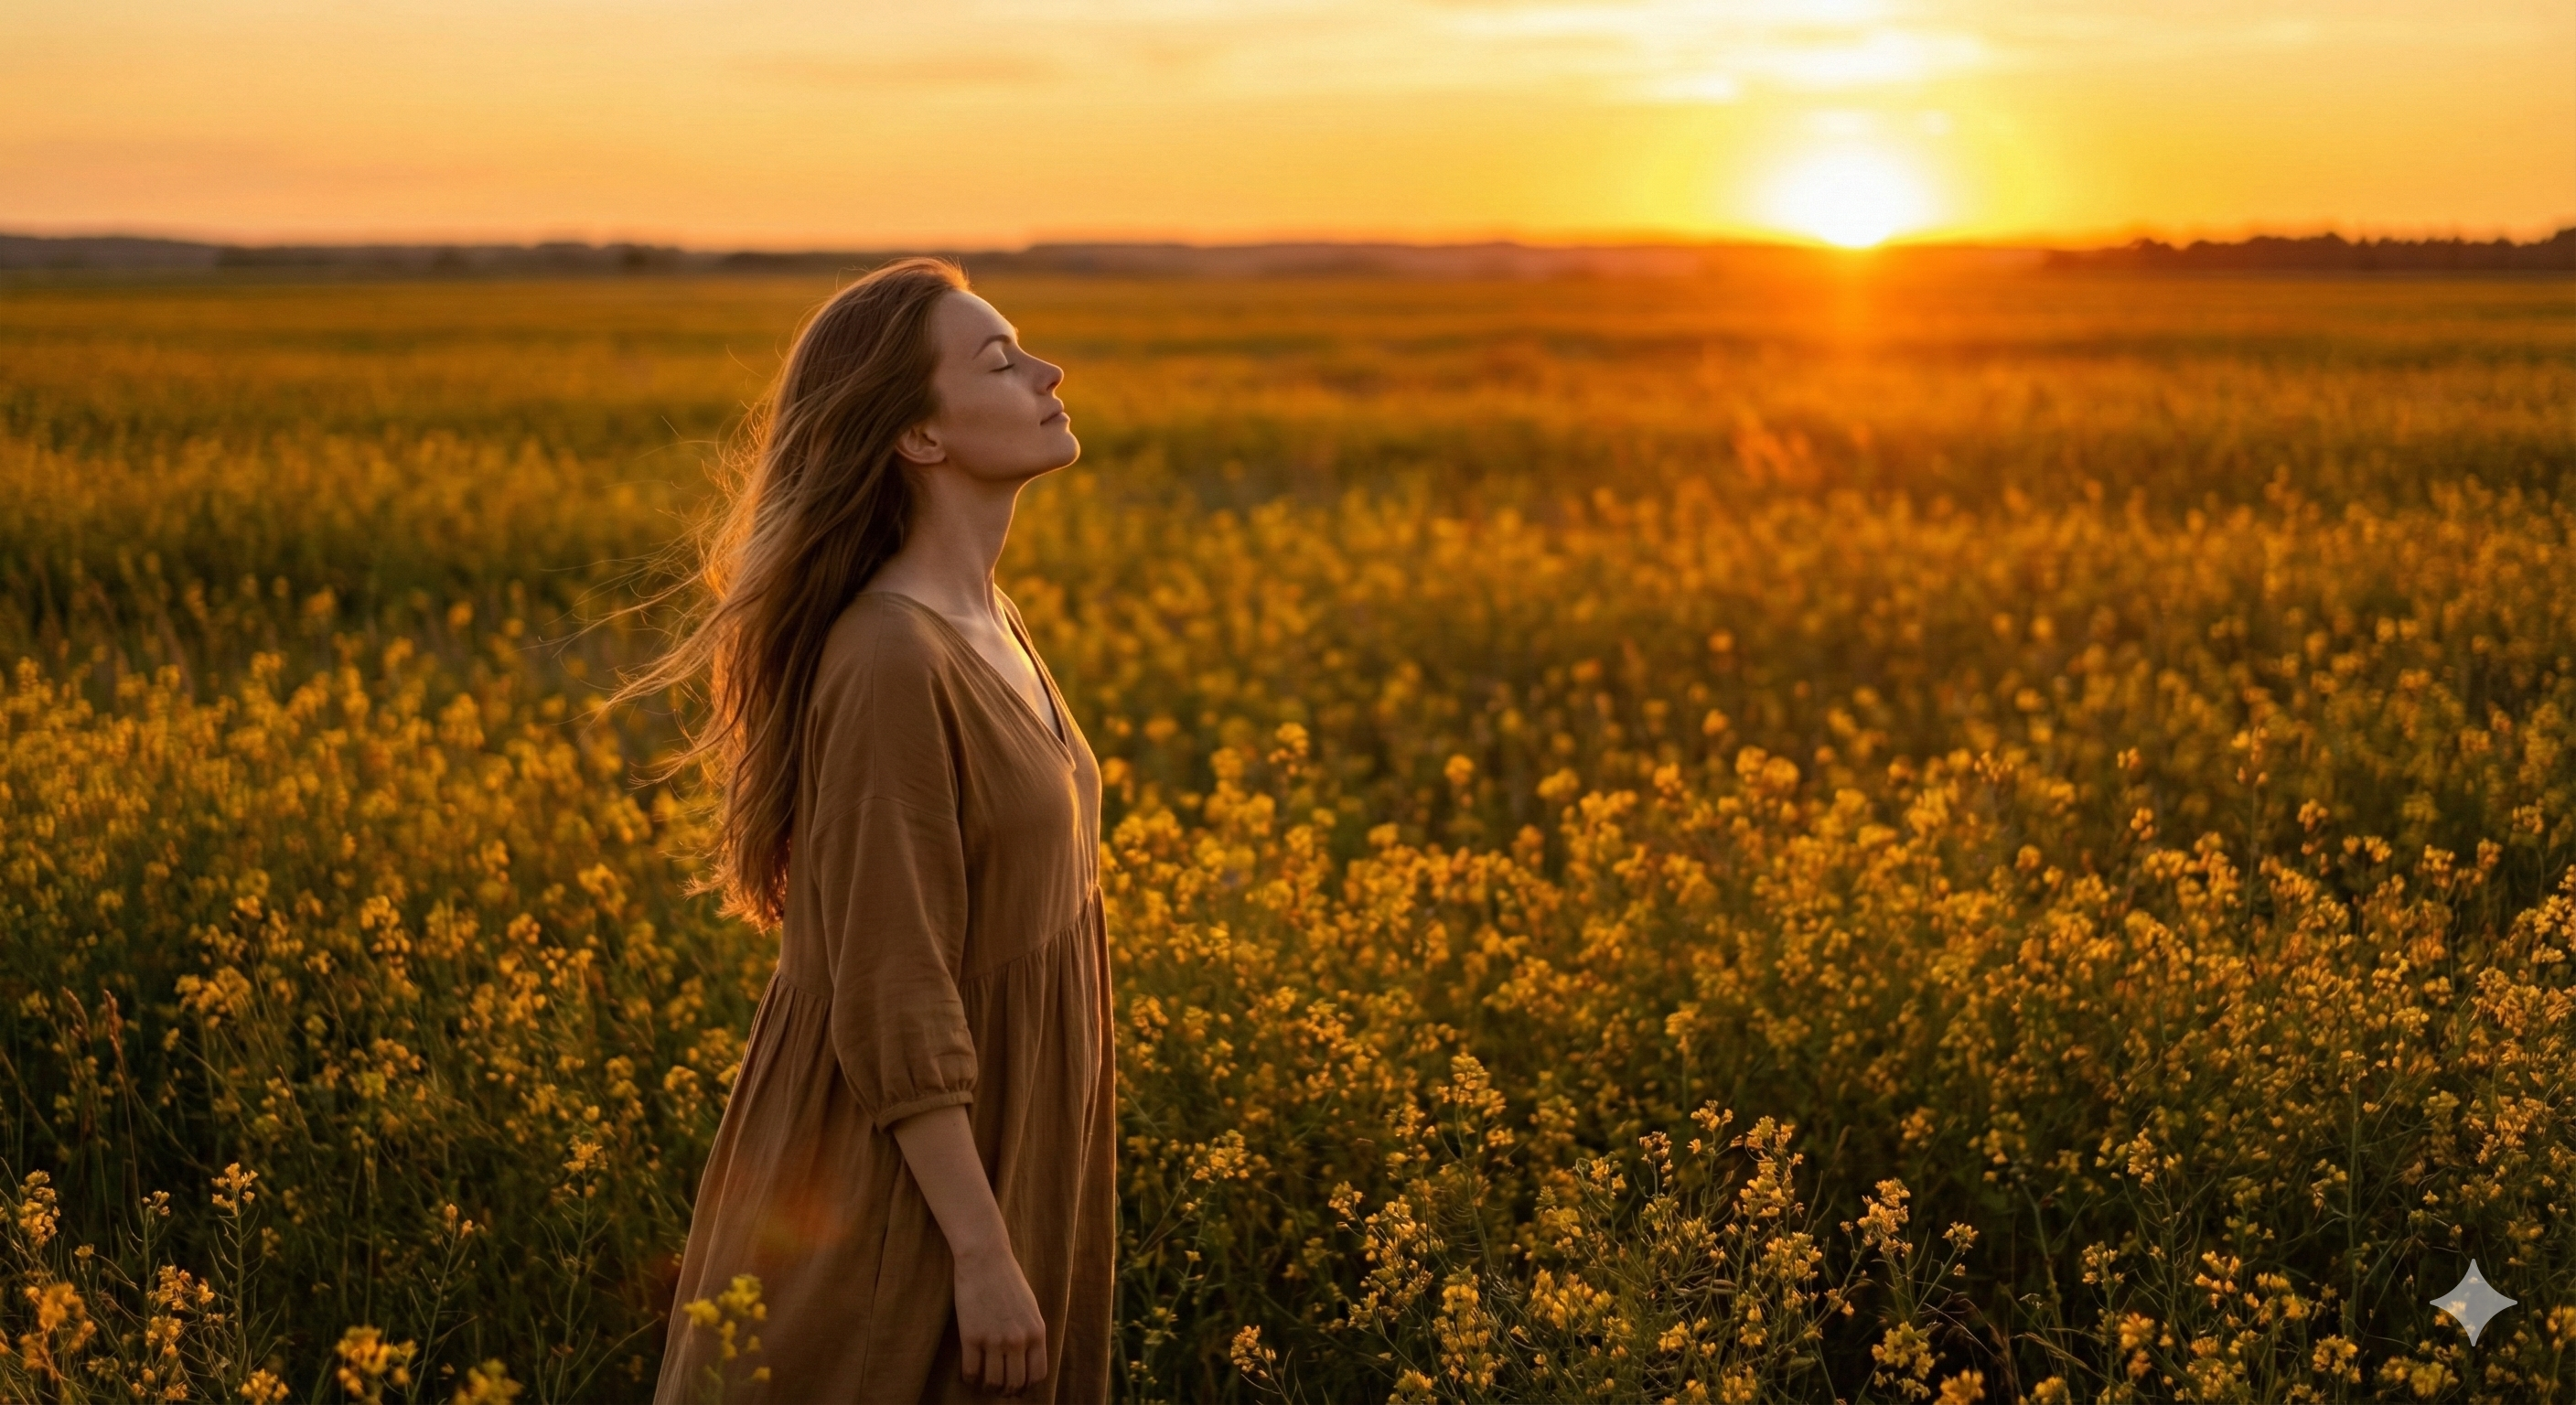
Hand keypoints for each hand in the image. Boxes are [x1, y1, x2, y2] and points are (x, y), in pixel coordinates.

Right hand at [952, 1245, 1047, 1393]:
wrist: (985, 1259)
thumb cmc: (1008, 1280)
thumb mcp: (1031, 1308)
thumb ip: (1031, 1334)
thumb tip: (1027, 1360)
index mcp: (1036, 1333)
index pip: (1037, 1375)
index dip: (1027, 1386)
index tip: (1018, 1387)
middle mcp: (1018, 1340)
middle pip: (1014, 1383)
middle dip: (1007, 1391)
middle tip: (1000, 1389)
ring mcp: (994, 1340)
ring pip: (993, 1382)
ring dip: (988, 1388)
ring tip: (984, 1384)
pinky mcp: (971, 1337)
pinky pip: (970, 1372)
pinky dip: (969, 1379)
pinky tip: (968, 1375)